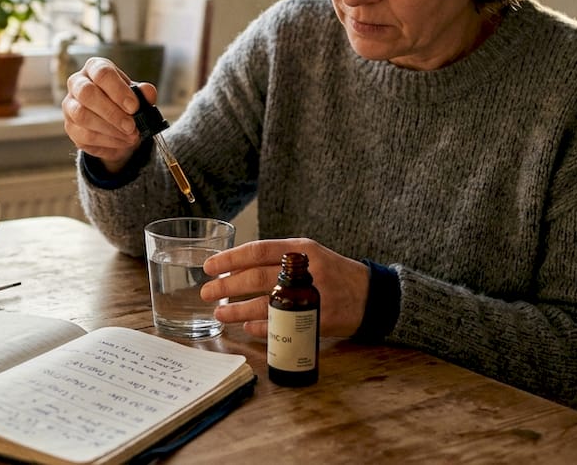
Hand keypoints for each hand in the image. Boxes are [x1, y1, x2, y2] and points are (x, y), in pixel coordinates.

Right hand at [62, 57, 157, 172]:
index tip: (134, 107)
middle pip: (87, 93)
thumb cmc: (124, 102)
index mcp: (94, 67)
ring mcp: (70, 106)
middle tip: (131, 126)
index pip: (102, 73)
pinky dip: (107, 141)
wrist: (116, 124)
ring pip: (82, 116)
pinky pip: (85, 136)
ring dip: (110, 129)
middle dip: (111, 112)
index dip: (118, 90)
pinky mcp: (70, 127)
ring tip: (130, 135)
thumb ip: (144, 93)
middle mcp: (77, 83)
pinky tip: (122, 141)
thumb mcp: (137, 95)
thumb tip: (148, 92)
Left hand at [200, 238, 369, 337]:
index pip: (257, 250)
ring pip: (264, 304)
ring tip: (220, 313)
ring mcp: (311, 297)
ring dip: (237, 310)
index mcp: (300, 250)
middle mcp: (304, 271)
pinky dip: (260, 327)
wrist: (370, 295)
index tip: (209, 267)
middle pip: (256, 278)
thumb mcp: (309, 255)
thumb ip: (278, 259)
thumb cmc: (332, 273)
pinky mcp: (316, 320)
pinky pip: (280, 325)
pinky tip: (247, 327)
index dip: (230, 259)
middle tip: (206, 293)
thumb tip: (235, 269)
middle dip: (226, 287)